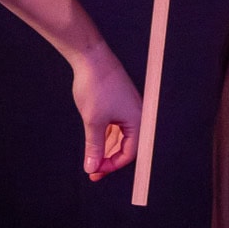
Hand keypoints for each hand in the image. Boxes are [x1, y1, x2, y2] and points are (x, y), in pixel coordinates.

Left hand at [71, 43, 140, 180]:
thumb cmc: (96, 86)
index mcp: (137, 121)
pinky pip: (114, 125)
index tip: (96, 171)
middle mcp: (136, 115)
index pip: (130, 152)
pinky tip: (93, 142)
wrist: (91, 57)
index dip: (113, 164)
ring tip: (91, 159)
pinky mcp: (117, 102)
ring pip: (118, 136)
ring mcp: (126, 108)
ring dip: (105, 148)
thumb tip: (92, 167)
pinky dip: (104, 135)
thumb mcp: (93, 121)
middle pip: (125, 146)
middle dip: (108, 159)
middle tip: (92, 170)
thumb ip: (94, 146)